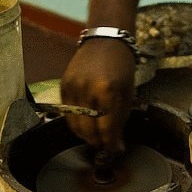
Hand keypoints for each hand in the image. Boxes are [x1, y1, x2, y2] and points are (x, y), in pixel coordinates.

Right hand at [60, 38, 136, 153]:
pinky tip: (85, 123)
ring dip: (85, 135)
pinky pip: (67, 114)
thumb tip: (116, 146)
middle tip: (105, 145)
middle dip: (98, 142)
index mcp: (108, 90)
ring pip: (75, 125)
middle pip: (88, 130)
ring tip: (96, 135)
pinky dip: (76, 122)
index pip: (107, 129)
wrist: (105, 40)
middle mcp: (87, 89)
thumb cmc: (121, 67)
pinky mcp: (63, 85)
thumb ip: (120, 120)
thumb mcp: (127, 93)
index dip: (111, 144)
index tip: (115, 150)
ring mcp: (73, 87)